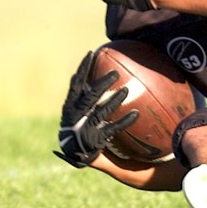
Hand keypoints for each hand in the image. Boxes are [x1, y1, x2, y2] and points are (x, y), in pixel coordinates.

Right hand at [54, 52, 139, 167]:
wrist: (74, 153)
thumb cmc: (77, 124)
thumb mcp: (75, 109)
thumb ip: (81, 94)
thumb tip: (85, 71)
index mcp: (70, 106)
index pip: (76, 84)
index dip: (82, 69)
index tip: (91, 54)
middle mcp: (76, 116)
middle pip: (89, 97)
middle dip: (101, 84)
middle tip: (115, 73)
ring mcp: (85, 128)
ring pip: (100, 112)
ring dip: (113, 100)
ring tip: (126, 90)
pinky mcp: (95, 139)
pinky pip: (112, 128)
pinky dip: (124, 121)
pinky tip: (136, 114)